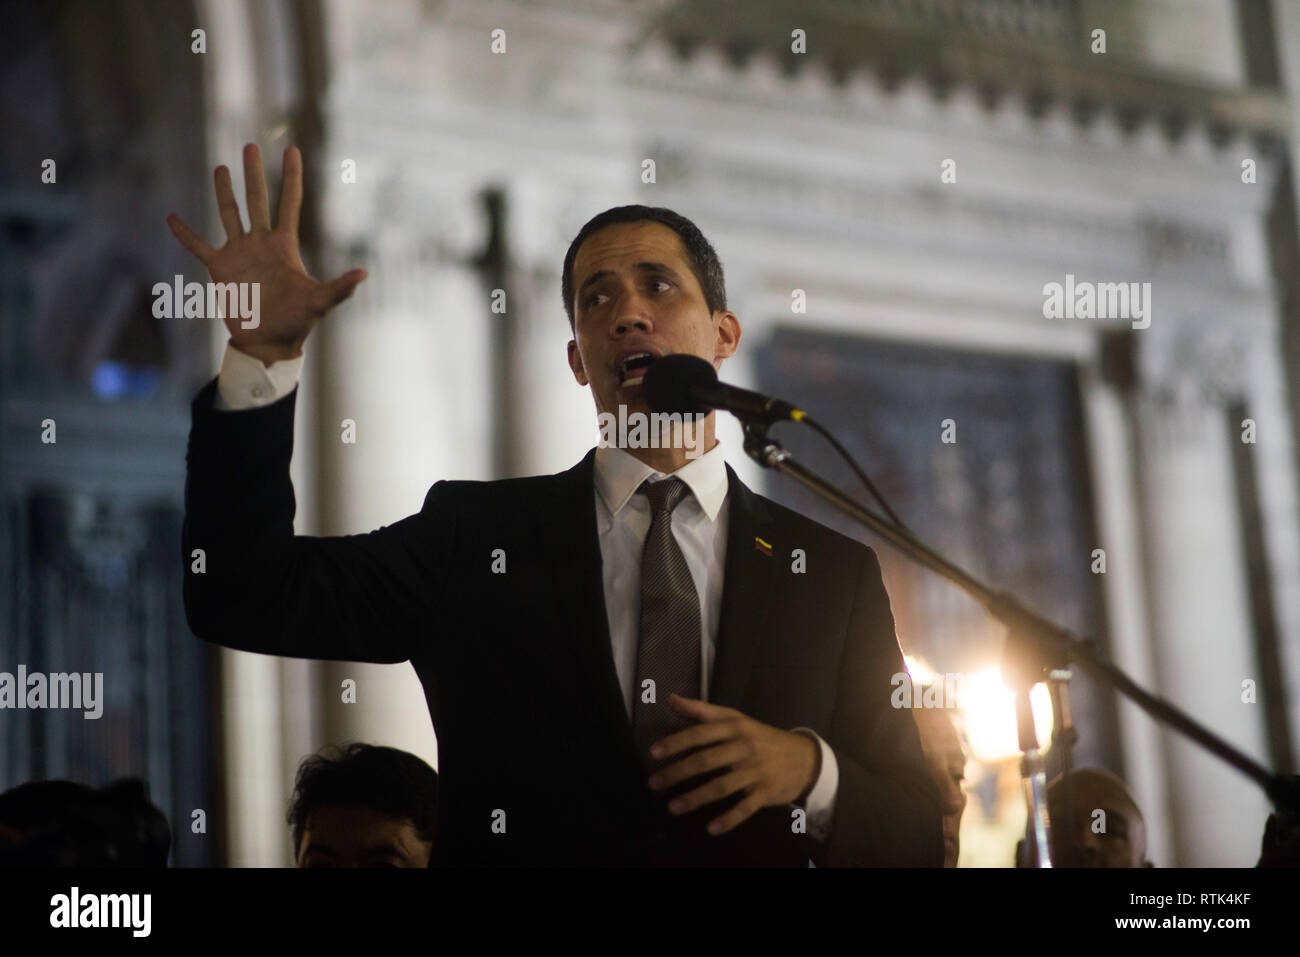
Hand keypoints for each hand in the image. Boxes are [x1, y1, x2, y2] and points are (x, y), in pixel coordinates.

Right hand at [165, 143, 365, 364]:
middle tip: (250, 145)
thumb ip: (339, 288)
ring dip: (224, 192)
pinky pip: (198, 247)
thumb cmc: (298, 323)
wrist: (269, 342)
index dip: (291, 176)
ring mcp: (239, 253)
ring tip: (220, 167)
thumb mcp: (319, 303)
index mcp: (284, 246)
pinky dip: (185, 233)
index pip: (289, 203)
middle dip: (253, 173)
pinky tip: (171, 218)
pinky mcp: (220, 268)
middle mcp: (261, 243)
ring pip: (229, 214)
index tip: (292, 149)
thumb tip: (363, 275)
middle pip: (257, 200)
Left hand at [647, 693, 819, 835]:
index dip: (676, 742)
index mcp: (735, 727)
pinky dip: (728, 819)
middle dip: (677, 773)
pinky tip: (711, 829)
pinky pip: (745, 808)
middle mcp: (744, 747)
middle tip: (654, 783)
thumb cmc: (761, 737)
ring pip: (721, 786)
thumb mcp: (735, 718)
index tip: (654, 753)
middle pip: (706, 760)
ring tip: (673, 807)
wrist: (803, 757)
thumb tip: (670, 698)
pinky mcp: (765, 792)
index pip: (700, 733)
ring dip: (696, 798)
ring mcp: (755, 771)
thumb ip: (701, 710)